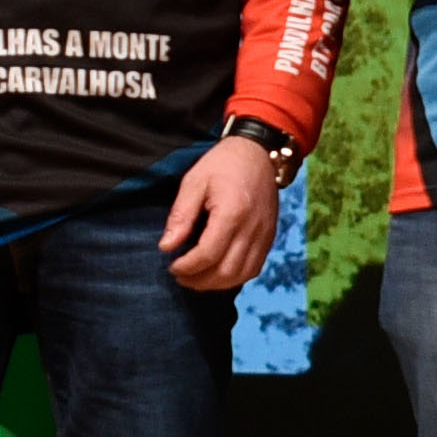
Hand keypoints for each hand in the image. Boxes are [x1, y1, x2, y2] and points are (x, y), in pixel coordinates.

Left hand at [161, 136, 288, 293]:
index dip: (187, 267)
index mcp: (232, 213)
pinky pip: (254, 268)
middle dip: (200, 281)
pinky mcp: (269, 237)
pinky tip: (218, 272)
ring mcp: (264, 235)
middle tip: (181, 277)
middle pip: (226, 271)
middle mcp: (252, 228)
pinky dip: (235, 277)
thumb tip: (167, 247)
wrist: (258, 152)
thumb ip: (181, 216)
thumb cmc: (222, 164)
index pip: (208, 254)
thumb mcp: (194, 182)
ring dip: (217, 284)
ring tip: (197, 278)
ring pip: (242, 275)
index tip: (172, 266)